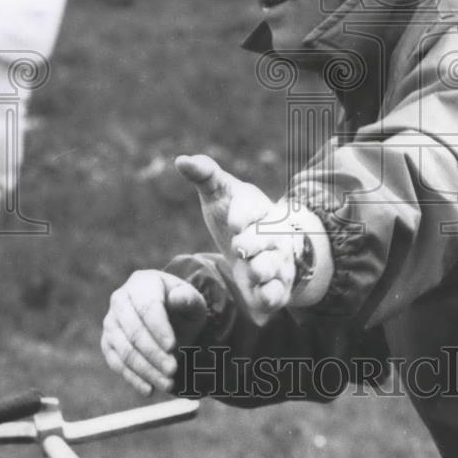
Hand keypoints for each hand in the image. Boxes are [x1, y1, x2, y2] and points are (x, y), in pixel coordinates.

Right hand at [102, 270, 206, 396]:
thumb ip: (188, 299)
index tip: (173, 346)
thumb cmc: (182, 307)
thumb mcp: (193, 302)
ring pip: (124, 349)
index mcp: (142, 282)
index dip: (159, 328)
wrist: (170, 316)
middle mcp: (120, 299)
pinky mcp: (107, 342)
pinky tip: (149, 389)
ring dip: (145, 369)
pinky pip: (116, 362)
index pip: (147, 306)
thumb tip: (177, 298)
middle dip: (153, 353)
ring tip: (168, 384)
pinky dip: (132, 377)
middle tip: (173, 370)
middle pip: (133, 330)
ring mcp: (111, 321)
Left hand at [176, 154, 295, 325]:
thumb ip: (204, 174)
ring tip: (251, 270)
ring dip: (262, 269)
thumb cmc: (234, 212)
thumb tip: (180, 160)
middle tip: (241, 247)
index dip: (244, 215)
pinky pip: (277, 294)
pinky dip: (270, 296)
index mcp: (257, 206)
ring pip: (273, 266)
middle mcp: (271, 234)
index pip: (253, 208)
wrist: (262, 243)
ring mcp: (276, 261)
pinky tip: (260, 297)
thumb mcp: (220, 192)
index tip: (234, 223)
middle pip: (267, 238)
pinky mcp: (276, 287)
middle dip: (254, 243)